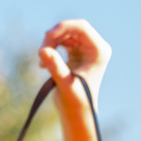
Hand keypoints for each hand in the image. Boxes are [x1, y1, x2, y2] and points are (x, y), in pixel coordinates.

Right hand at [39, 20, 110, 140]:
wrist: (77, 112)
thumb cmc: (76, 101)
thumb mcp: (65, 83)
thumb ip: (55, 67)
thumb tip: (43, 51)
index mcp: (100, 51)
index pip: (82, 27)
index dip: (63, 27)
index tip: (46, 36)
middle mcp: (95, 47)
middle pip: (71, 28)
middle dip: (53, 36)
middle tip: (41, 52)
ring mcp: (86, 49)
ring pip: (64, 33)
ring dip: (50, 43)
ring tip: (42, 60)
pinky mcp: (76, 53)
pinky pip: (61, 40)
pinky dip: (50, 48)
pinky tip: (44, 64)